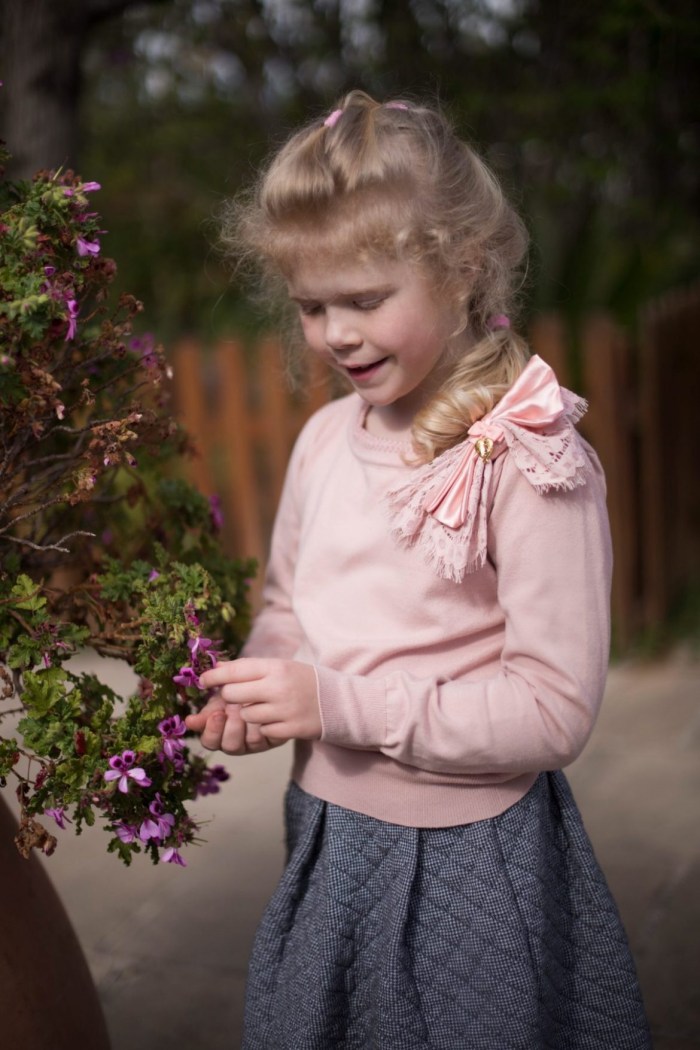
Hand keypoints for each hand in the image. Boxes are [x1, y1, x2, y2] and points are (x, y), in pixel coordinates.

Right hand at [185, 696, 277, 754]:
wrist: (270, 680)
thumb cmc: (241, 687)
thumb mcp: (223, 692)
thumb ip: (209, 705)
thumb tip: (188, 722)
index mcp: (220, 732)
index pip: (210, 741)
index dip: (212, 731)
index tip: (216, 714)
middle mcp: (237, 741)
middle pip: (230, 746)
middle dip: (231, 726)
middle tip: (234, 707)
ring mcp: (256, 741)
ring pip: (250, 742)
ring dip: (249, 722)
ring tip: (248, 704)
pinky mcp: (274, 737)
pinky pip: (268, 736)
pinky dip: (265, 722)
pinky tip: (264, 709)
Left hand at [198, 658, 321, 744]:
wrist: (339, 702)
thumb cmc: (303, 681)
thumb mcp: (281, 666)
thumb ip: (250, 668)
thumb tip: (216, 669)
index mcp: (276, 667)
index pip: (235, 671)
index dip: (214, 676)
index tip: (203, 680)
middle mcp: (279, 687)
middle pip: (232, 695)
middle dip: (230, 698)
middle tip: (237, 697)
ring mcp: (285, 710)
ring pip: (245, 716)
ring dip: (249, 715)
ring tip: (264, 708)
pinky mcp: (291, 730)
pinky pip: (262, 732)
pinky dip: (265, 728)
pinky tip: (277, 720)